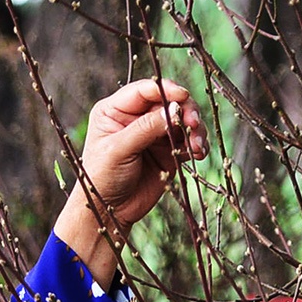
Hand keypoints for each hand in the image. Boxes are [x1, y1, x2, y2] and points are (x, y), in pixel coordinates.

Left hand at [53, 79, 207, 285]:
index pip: (145, 90)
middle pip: (169, 102)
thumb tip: (175, 109)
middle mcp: (136, 118)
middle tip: (194, 125)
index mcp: (116, 110)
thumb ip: (145, 128)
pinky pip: (188, 141)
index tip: (183, 97)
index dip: (166, 90)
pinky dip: (197, 145)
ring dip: (195, 130)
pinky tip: (199, 154)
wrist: (108, 212)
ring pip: (182, 121)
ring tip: (198, 147)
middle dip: (185, 111)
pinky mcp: (168, 152)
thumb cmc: (102, 178)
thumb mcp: (118, 150)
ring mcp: (154, 134)